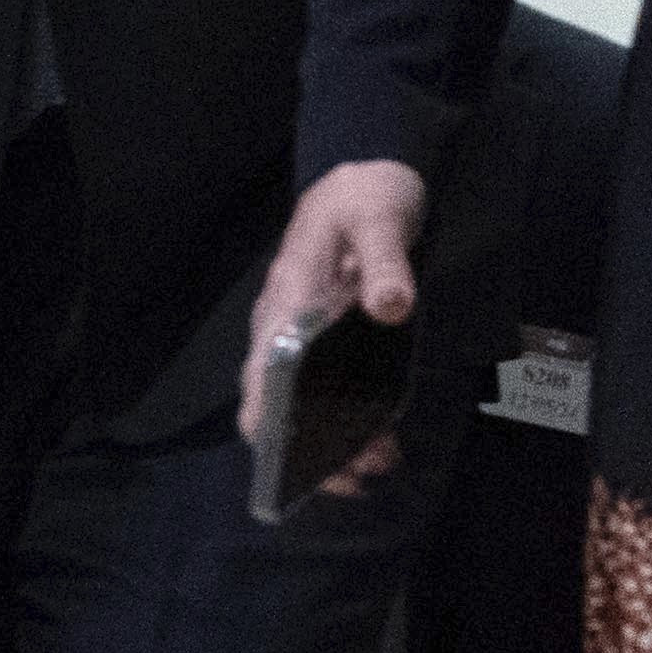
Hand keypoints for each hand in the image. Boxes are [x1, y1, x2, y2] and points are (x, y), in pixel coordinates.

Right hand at [240, 160, 427, 495]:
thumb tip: (391, 308)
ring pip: (304, 404)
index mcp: (288, 300)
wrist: (367, 177)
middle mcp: (285, 325)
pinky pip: (331, 392)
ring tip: (379, 462)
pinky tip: (384, 438)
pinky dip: (353, 421)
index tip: (298, 463)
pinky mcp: (331, 340)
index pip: (260, 375)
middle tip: (359, 475)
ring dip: (335, 440)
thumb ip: (385, 261)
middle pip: (277, 403)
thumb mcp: (378, 217)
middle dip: (309, 448)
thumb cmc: (366, 196)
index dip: (271, 425)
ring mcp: (305, 335)